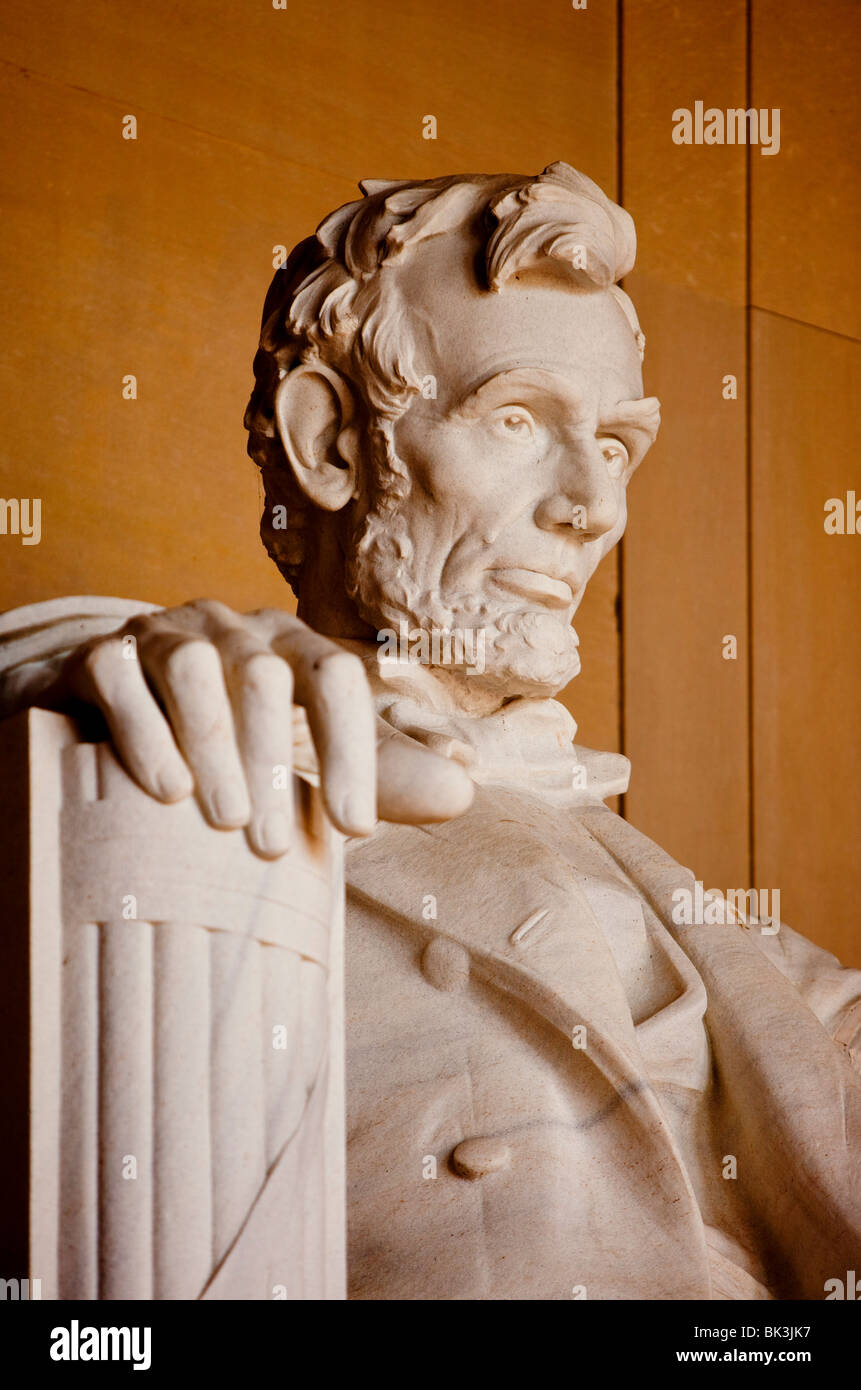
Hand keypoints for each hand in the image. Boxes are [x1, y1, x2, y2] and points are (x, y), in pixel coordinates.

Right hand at [49, 599, 473, 856]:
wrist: (115, 723)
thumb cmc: (233, 749)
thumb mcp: (310, 760)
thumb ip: (384, 776)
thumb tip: (465, 790)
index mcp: (292, 647)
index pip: (337, 676)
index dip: (353, 751)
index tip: (355, 830)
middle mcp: (233, 630)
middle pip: (266, 675)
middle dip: (277, 763)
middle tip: (273, 848)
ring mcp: (163, 635)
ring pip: (195, 668)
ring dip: (214, 744)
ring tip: (226, 820)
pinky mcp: (100, 656)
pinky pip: (120, 675)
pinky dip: (144, 730)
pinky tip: (163, 791)